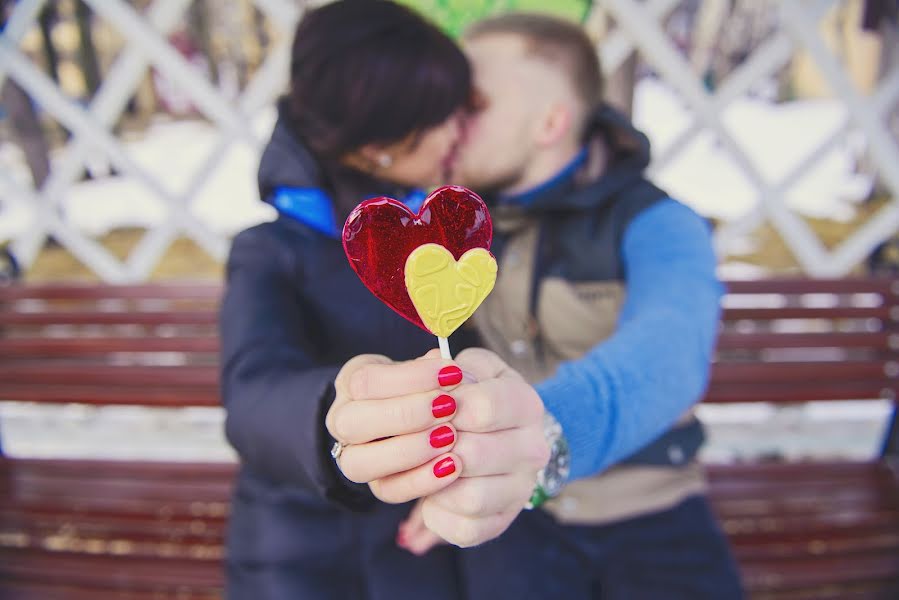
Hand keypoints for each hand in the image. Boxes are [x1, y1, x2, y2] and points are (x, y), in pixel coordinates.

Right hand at [325, 353, 465, 503]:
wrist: (409, 418)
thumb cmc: (418, 386)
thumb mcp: (420, 368)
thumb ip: (430, 369)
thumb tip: (447, 367)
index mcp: (351, 383)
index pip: (366, 381)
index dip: (411, 377)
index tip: (451, 373)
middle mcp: (341, 422)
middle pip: (353, 423)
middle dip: (406, 415)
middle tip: (449, 407)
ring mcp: (352, 457)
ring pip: (360, 463)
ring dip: (410, 450)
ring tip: (450, 437)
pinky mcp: (375, 485)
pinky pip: (388, 491)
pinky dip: (422, 480)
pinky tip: (453, 465)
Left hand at [411, 348, 549, 549]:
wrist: (500, 431)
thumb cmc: (475, 394)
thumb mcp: (470, 368)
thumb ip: (452, 367)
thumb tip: (431, 370)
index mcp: (526, 404)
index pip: (483, 407)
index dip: (443, 406)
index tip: (429, 404)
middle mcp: (533, 450)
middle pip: (472, 455)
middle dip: (433, 446)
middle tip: (419, 437)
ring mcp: (520, 489)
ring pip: (470, 497)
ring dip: (434, 482)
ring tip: (424, 465)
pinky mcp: (501, 521)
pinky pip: (465, 530)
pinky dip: (439, 514)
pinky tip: (432, 493)